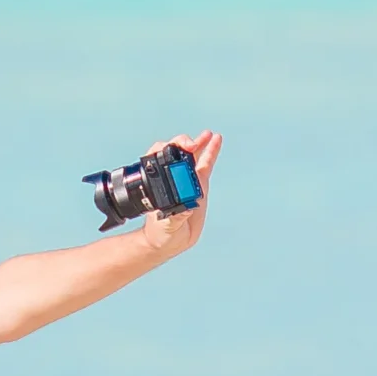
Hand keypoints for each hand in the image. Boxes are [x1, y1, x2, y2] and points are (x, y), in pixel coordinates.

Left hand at [136, 129, 220, 265]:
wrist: (169, 241)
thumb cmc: (160, 232)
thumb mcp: (166, 225)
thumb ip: (175, 216)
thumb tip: (187, 206)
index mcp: (159, 181)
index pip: (160, 156)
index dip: (170, 148)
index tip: (181, 150)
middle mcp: (172, 176)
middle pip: (177, 151)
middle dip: (185, 142)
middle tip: (194, 143)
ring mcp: (187, 179)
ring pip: (193, 155)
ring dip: (200, 142)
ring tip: (208, 134)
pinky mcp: (200, 185)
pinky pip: (206, 165)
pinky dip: (211, 152)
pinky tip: (216, 140)